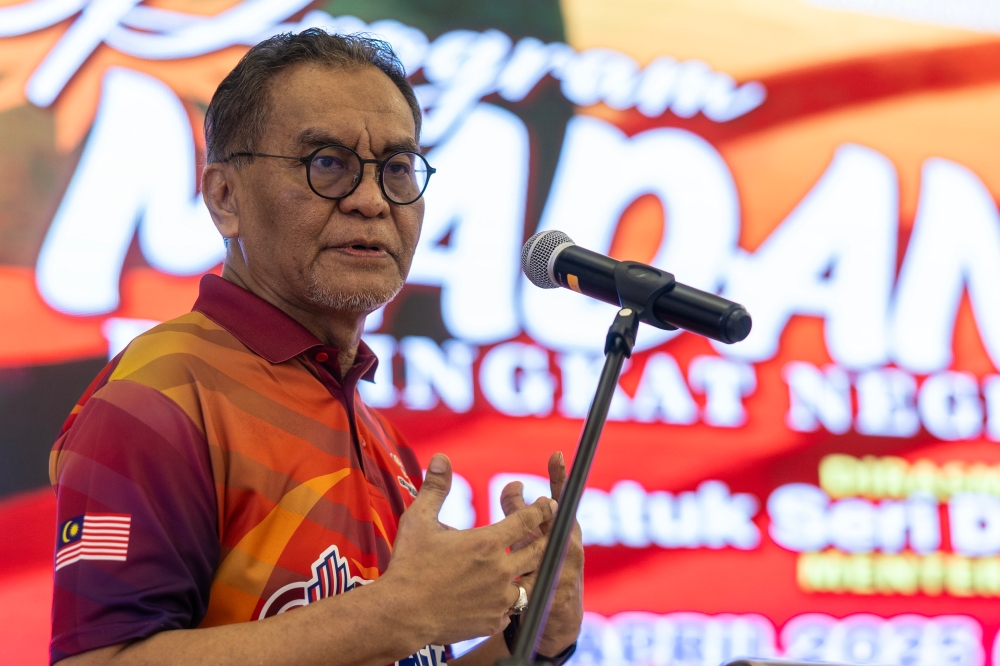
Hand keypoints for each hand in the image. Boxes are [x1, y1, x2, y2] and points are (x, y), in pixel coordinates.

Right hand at [383, 454, 556, 646]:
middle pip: (539, 551)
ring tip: (533, 563)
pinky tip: (508, 593)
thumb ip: (436, 488)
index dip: (540, 509)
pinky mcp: (493, 620)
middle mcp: (500, 570)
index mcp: (488, 543)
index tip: (547, 503)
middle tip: (550, 528)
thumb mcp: (419, 520)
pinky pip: (514, 608)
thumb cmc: (409, 565)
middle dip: (546, 537)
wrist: (401, 614)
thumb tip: (442, 457)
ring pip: (531, 582)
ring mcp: (499, 599)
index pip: (527, 520)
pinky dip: (513, 599)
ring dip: (533, 571)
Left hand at [500, 452, 583, 656]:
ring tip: (509, 560)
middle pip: (552, 524)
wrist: (554, 619)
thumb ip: (519, 512)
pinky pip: (534, 587)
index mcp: (562, 529)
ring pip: (542, 555)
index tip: (555, 454)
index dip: (559, 476)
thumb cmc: (537, 568)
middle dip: (535, 517)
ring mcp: (566, 573)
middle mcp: (569, 547)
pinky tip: (507, 589)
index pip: (562, 498)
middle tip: (526, 511)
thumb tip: (514, 485)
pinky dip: (519, 586)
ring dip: (524, 555)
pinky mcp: (557, 598)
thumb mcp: (528, 538)